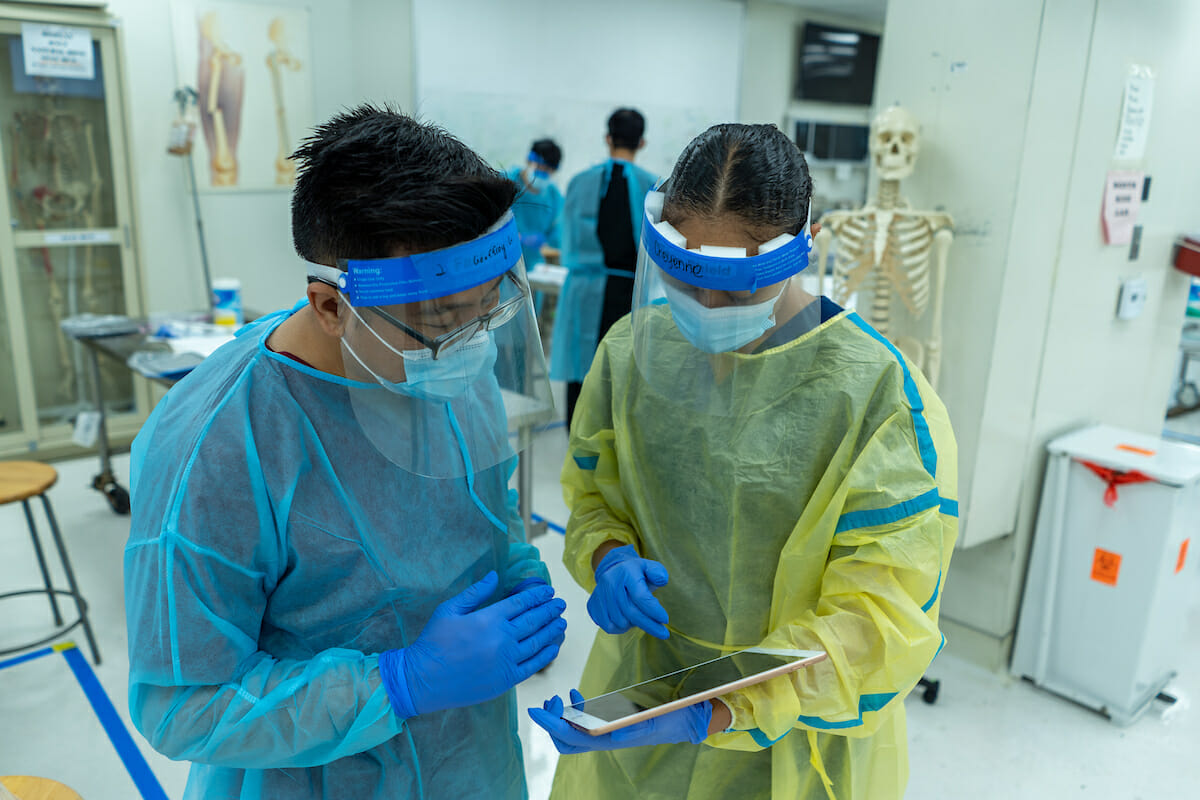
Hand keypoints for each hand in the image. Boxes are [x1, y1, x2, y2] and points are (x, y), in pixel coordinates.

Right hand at [379, 572, 565, 717]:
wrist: (423, 679)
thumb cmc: (433, 642)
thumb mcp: (449, 610)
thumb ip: (475, 593)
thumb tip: (494, 576)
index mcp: (488, 619)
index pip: (521, 603)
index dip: (537, 596)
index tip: (548, 591)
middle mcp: (502, 638)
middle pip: (533, 620)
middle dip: (549, 610)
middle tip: (560, 604)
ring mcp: (505, 660)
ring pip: (537, 642)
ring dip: (552, 630)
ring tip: (561, 622)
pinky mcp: (505, 680)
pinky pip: (532, 666)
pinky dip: (545, 655)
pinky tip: (553, 647)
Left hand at [528, 690, 710, 753]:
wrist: (687, 720)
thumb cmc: (673, 719)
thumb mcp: (657, 720)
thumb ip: (638, 727)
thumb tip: (614, 735)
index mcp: (611, 739)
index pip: (573, 737)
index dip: (552, 725)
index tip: (537, 710)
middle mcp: (605, 738)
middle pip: (566, 739)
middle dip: (552, 722)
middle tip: (549, 701)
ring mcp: (607, 731)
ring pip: (573, 732)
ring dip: (560, 717)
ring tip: (557, 698)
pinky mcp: (611, 722)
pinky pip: (585, 720)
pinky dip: (575, 708)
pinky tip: (574, 693)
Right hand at [588, 545, 669, 638]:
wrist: (614, 570)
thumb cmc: (636, 573)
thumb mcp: (650, 568)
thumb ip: (659, 573)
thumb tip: (662, 581)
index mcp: (626, 572)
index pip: (640, 596)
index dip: (653, 611)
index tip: (665, 620)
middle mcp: (610, 582)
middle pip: (631, 612)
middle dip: (649, 625)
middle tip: (663, 633)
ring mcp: (599, 594)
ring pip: (620, 621)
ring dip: (634, 624)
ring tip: (640, 617)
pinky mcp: (592, 605)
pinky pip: (608, 626)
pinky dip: (620, 628)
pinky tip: (628, 621)